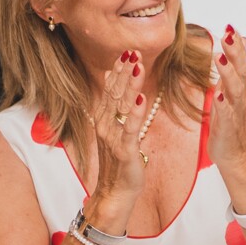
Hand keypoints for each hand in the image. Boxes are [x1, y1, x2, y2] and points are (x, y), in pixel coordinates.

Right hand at [87, 51, 148, 219]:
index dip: (118, 70)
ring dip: (130, 85)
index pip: (110, 89)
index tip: (127, 51)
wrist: (114, 193)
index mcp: (104, 119)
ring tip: (137, 66)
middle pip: (115, 93)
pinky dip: (135, 112)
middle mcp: (105, 125)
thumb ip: (114, 104)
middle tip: (133, 51)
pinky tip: (141, 98)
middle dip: (124, 71)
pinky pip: (130, 128)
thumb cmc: (118, 161)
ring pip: (121, 106)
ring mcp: (113, 138)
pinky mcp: (124, 150)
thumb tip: (111, 76)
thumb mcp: (116, 129)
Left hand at [206, 25, 245, 177]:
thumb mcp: (229, 92)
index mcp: (236, 88)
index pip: (238, 62)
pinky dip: (223, 105)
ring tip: (220, 58)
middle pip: (238, 70)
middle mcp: (238, 97)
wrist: (236, 155)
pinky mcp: (228, 128)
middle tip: (228, 34)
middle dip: (233, 52)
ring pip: (234, 90)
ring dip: (227, 73)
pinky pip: (226, 115)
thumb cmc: (229, 122)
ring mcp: (234, 112)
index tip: (230, 26)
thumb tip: (236, 47)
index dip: (235, 45)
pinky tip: (218, 95)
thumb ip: (231, 70)